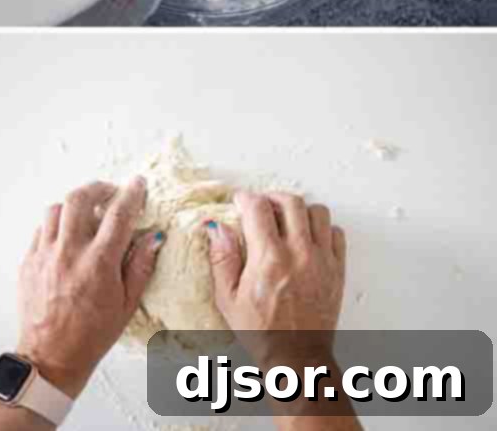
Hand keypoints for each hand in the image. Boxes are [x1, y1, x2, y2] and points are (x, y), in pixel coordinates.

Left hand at [15, 176, 162, 397]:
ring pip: (56, 209)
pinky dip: (56, 225)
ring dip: (74, 206)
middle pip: (80, 198)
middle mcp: (69, 252)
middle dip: (98, 188)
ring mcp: (44, 254)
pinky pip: (41, 229)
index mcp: (98, 263)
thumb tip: (153, 237)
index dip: (131, 195)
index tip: (138, 184)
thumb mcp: (126, 305)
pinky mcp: (28, 260)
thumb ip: (140, 266)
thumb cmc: (93, 335)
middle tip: (109, 192)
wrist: (51, 358)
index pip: (118, 215)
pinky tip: (66, 236)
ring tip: (86, 214)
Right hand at [208, 192, 345, 366]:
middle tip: (262, 208)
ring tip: (287, 221)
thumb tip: (217, 228)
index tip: (239, 203)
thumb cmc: (261, 331)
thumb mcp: (228, 298)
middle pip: (291, 202)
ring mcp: (323, 261)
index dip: (245, 198)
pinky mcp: (338, 271)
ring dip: (300, 211)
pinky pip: (337, 234)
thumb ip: (222, 259)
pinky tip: (308, 239)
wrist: (297, 358)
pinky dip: (323, 229)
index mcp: (269, 258)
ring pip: (318, 212)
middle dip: (272, 198)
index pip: (258, 207)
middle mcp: (299, 253)